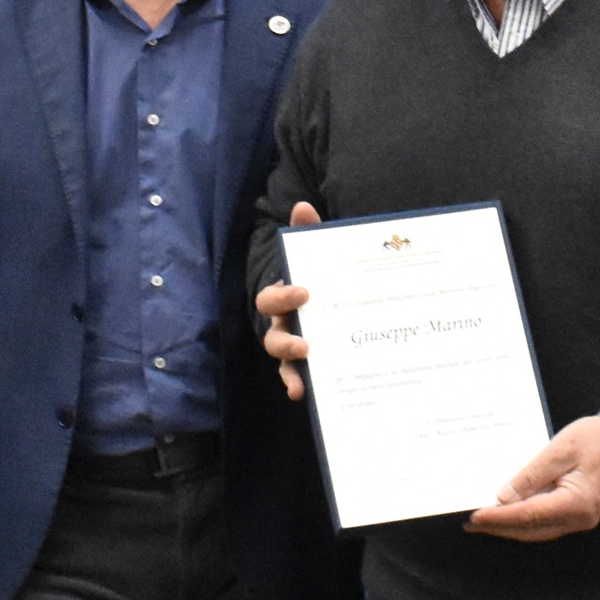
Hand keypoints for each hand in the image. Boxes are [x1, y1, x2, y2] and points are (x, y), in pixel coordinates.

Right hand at [254, 201, 320, 399]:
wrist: (329, 294)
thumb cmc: (318, 274)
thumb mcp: (316, 254)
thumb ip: (309, 233)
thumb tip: (303, 206)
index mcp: (283, 296)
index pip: (271, 298)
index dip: (283, 296)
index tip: (304, 292)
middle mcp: (281, 323)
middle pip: (272, 335)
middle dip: (286, 339)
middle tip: (306, 343)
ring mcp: (291, 344)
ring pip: (282, 358)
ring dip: (290, 366)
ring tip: (304, 375)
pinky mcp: (304, 363)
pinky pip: (296, 376)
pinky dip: (296, 384)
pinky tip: (304, 394)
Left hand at [468, 415, 599, 540]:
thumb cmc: (598, 439)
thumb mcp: (559, 450)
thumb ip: (530, 476)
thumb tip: (504, 498)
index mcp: (575, 503)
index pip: (527, 515)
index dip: (498, 517)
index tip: (474, 517)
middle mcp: (579, 519)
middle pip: (530, 529)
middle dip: (499, 527)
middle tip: (470, 523)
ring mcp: (581, 519)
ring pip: (537, 531)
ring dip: (510, 527)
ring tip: (484, 522)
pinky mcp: (579, 514)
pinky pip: (546, 524)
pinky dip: (525, 521)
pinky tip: (510, 513)